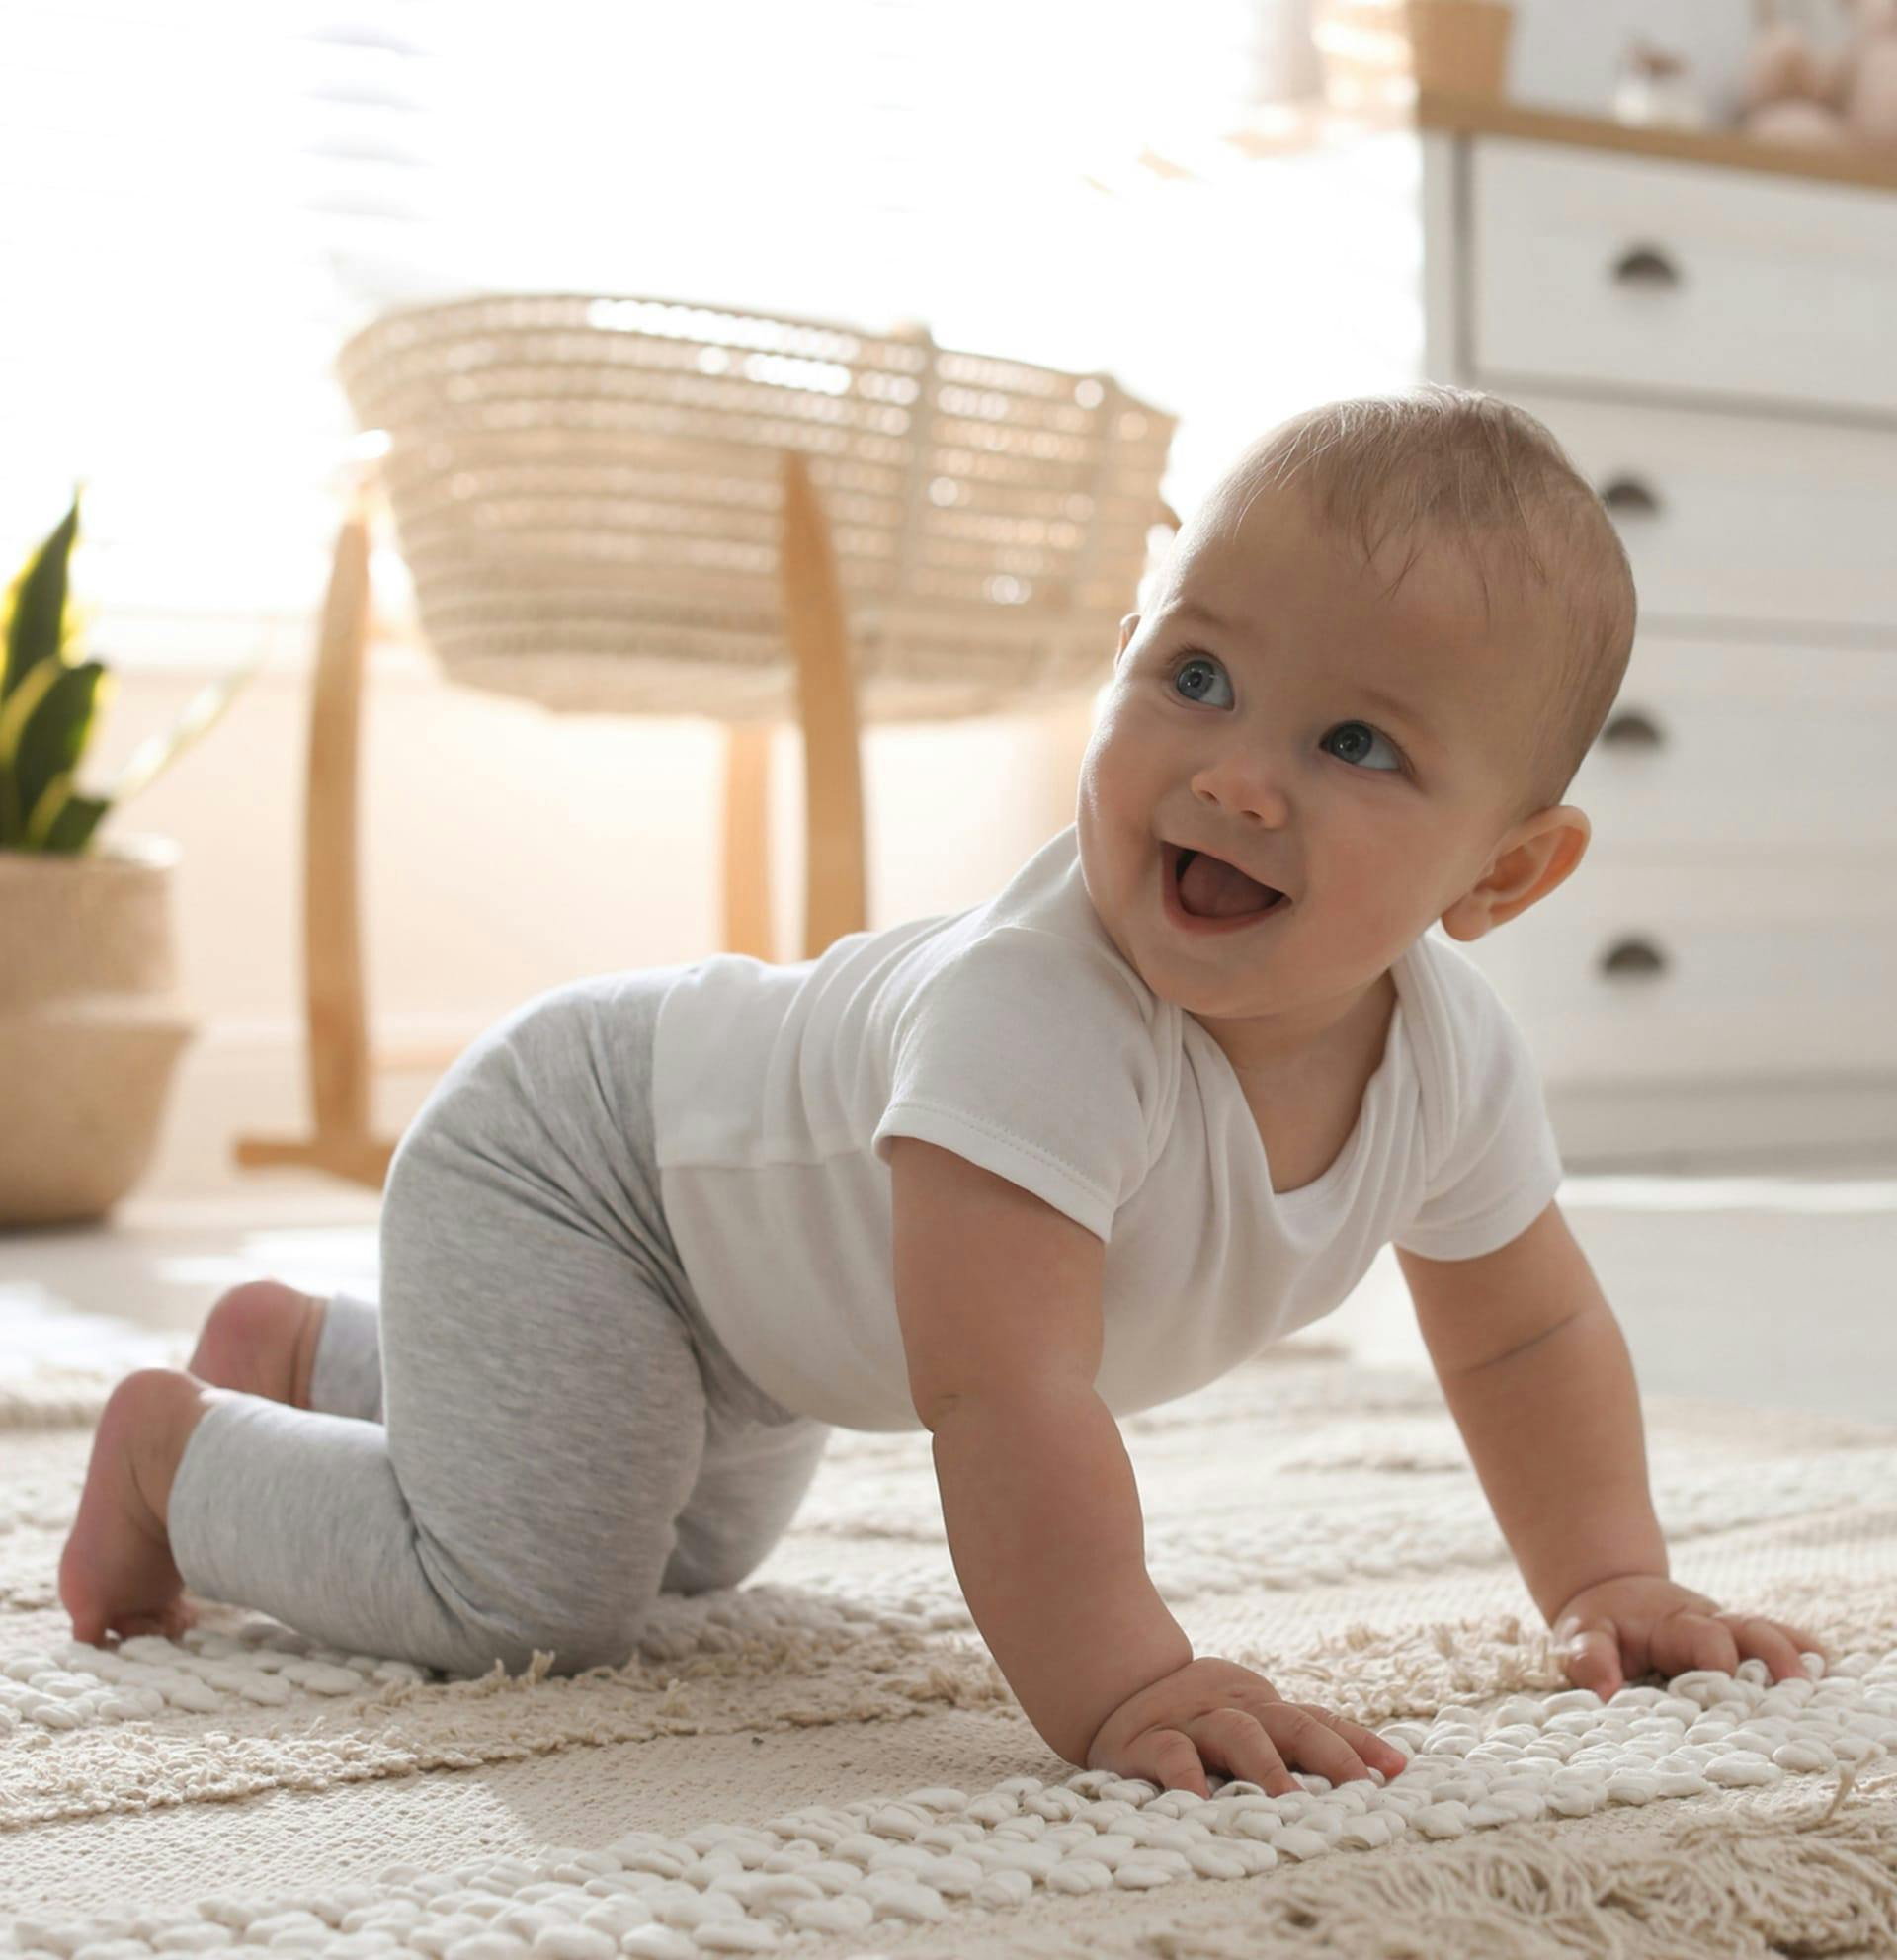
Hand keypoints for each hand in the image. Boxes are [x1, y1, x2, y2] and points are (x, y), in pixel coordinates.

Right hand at [1084, 1655, 1407, 1799]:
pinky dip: (1188, 1777)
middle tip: (1360, 1790)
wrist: (1106, 1684)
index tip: (1398, 1770)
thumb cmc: (1189, 1721)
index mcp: (1259, 1705)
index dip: (1358, 1742)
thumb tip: (1365, 1774)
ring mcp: (1191, 1720)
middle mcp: (1233, 1707)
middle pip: (1291, 1722)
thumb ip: (1285, 1744)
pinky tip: (1202, 1803)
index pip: (1317, 1719)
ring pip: (1238, 1732)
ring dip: (1267, 1766)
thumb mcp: (1240, 1723)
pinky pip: (1171, 1754)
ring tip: (1290, 1801)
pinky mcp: (1146, 1740)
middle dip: (1330, 1754)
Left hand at [1553, 1574, 1826, 1697]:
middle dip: (1771, 1658)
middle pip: (1748, 1632)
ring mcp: (1728, 1631)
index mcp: (1672, 1625)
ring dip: (1795, 1655)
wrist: (1613, 1594)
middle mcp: (1708, 1624)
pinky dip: (1805, 1649)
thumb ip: (1589, 1659)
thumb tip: (1604, 1692)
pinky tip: (1830, 1668)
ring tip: (1819, 1684)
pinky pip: (1778, 1636)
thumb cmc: (1599, 1625)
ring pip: (1769, 1633)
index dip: (1719, 1665)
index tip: (1728, 1691)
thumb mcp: (1581, 1635)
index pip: (1704, 1641)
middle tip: (1795, 1688)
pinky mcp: (1739, 1641)